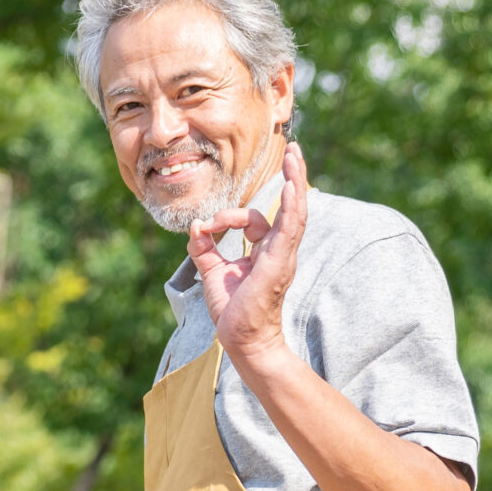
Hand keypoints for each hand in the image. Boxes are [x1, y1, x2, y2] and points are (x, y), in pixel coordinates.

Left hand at [188, 143, 308, 363]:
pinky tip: (293, 185)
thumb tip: (195, 225)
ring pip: (294, 211)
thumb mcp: (213, 272)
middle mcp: (279, 249)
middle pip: (289, 206)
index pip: (252, 220)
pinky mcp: (280, 261)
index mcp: (265, 251)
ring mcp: (283, 254)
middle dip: (291, 176)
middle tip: (292, 150)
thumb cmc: (234, 311)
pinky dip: (291, 205)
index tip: (205, 228)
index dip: (226, 218)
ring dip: (296, 181)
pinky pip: (290, 228)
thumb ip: (204, 248)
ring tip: (296, 156)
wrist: (242, 340)